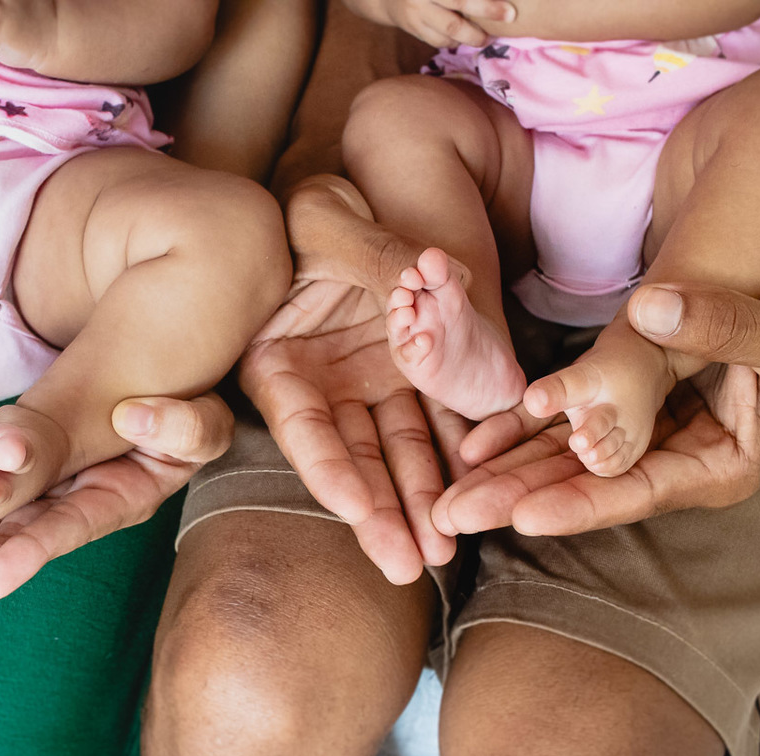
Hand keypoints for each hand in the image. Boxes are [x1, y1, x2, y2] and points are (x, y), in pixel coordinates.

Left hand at [0, 394, 234, 638]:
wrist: (155, 390)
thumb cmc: (186, 416)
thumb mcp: (203, 422)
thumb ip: (182, 427)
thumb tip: (135, 417)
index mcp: (119, 498)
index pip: (70, 528)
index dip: (31, 552)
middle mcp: (76, 503)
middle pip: (22, 542)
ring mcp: (48, 491)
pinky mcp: (26, 473)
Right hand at [239, 175, 466, 582]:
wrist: (368, 188)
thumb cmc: (324, 208)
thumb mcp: (329, 219)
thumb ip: (369, 255)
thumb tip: (420, 277)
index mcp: (280, 361)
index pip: (302, 429)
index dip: (330, 471)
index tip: (357, 510)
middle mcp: (326, 385)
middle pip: (352, 459)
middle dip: (380, 513)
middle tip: (406, 564)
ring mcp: (372, 384)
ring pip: (399, 451)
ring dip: (422, 500)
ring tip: (443, 551)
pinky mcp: (416, 375)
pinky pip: (442, 416)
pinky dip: (461, 452)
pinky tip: (479, 490)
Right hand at [349, 0, 515, 48]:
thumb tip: (493, 0)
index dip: (483, 0)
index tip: (506, 4)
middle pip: (459, 3)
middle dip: (487, 10)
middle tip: (510, 15)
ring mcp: (415, 13)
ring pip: (449, 30)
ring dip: (472, 35)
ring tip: (486, 37)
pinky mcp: (413, 28)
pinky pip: (438, 40)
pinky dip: (455, 41)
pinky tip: (464, 38)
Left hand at [432, 267, 759, 536]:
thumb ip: (727, 326)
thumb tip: (652, 310)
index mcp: (721, 463)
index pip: (638, 491)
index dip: (579, 501)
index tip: (522, 515)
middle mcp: (674, 461)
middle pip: (587, 487)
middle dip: (517, 501)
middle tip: (451, 517)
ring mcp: (643, 437)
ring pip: (565, 460)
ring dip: (505, 474)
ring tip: (445, 497)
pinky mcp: (623, 409)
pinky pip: (564, 424)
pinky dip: (522, 430)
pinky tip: (475, 444)